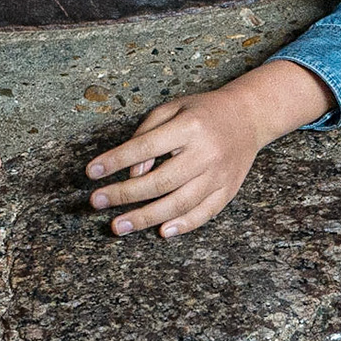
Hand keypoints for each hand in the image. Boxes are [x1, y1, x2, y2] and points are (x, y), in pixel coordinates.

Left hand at [85, 60, 333, 237]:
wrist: (249, 116)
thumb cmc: (202, 111)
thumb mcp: (172, 109)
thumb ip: (147, 135)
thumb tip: (132, 172)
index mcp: (190, 126)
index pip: (145, 147)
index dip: (115, 161)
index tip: (92, 172)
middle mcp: (206, 152)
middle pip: (159, 182)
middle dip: (123, 195)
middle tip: (96, 202)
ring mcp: (219, 174)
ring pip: (178, 204)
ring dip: (145, 218)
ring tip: (118, 226)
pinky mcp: (228, 189)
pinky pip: (204, 214)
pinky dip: (183, 225)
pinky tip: (161, 231)